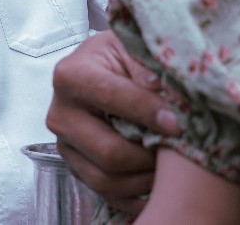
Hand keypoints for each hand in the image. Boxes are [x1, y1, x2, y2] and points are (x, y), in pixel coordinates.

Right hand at [47, 31, 180, 215]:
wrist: (105, 67)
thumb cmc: (121, 55)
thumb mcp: (131, 46)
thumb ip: (144, 64)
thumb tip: (158, 88)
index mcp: (71, 75)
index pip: (111, 97)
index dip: (147, 112)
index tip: (178, 123)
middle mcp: (61, 114)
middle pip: (108, 151)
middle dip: (149, 154)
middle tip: (179, 150)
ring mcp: (66, 145)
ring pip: (107, 179)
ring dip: (145, 178)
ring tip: (171, 164)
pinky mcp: (76, 167)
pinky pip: (107, 194)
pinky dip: (136, 194)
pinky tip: (158, 182)